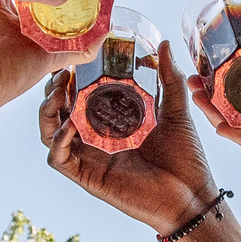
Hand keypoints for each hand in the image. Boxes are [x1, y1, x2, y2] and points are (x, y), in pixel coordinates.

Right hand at [40, 42, 219, 235]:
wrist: (193, 197)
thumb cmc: (186, 160)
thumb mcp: (175, 111)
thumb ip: (168, 79)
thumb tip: (165, 44)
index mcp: (111, 128)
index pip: (78, 100)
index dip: (69, 81)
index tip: (72, 60)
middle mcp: (95, 144)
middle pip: (57, 115)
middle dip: (52, 92)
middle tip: (62, 73)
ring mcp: (90, 161)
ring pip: (50, 135)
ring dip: (48, 112)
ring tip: (58, 92)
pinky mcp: (90, 178)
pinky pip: (59, 160)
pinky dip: (58, 141)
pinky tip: (69, 125)